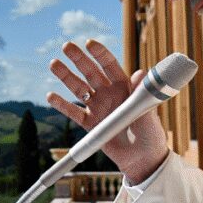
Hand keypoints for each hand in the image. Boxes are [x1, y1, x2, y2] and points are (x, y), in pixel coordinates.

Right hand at [47, 39, 170, 183]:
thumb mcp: (148, 112)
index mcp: (124, 87)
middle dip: (78, 59)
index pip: (110, 66)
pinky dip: (62, 105)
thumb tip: (141, 72)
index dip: (100, 54)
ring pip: (79, 89)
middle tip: (66, 46)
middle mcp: (109, 94)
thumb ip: (142, 94)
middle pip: (90, 73)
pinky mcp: (91, 125)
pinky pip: (74, 113)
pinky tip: (51, 96)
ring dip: (66, 76)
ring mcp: (98, 109)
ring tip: (54, 64)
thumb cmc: (152, 134)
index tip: (89, 43)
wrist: (144, 159)